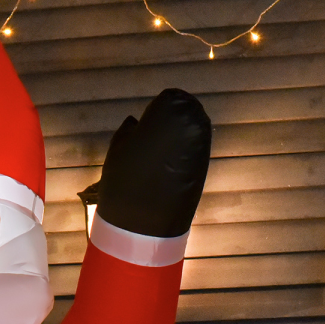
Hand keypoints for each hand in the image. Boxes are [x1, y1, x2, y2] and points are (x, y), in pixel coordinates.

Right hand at [95, 88, 210, 238]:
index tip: (144, 130)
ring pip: (191, 131)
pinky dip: (184, 155)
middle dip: (171, 123)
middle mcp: (194, 122)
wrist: (143, 225)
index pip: (168, 98)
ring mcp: (204, 144)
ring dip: (178, 139)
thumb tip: (139, 124)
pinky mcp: (206, 165)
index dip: (154, 113)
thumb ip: (131, 130)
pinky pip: (194, 150)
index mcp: (172, 110)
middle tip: (152, 143)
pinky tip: (169, 170)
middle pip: (185, 112)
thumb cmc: (125, 181)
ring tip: (159, 159)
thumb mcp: (118, 148)